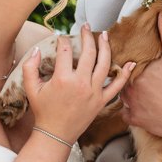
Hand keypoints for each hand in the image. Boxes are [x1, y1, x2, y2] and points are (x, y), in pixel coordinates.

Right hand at [25, 25, 132, 141]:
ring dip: (105, 47)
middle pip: (88, 52)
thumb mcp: (31, 89)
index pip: (65, 51)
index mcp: (63, 79)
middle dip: (87, 36)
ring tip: (104, 35)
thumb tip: (37, 49)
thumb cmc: (42, 111)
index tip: (61, 38)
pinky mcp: (102, 101)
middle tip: (85, 26)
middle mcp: (81, 83)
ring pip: (105, 64)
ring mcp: (94, 92)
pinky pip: (117, 86)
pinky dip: (125, 74)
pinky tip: (131, 63)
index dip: (63, 40)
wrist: (55, 134)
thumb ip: (30, 67)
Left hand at [120, 12, 161, 136]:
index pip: (123, 66)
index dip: (127, 65)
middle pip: (122, 81)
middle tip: (139, 81)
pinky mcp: (136, 120)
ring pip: (122, 98)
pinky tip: (138, 110)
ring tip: (139, 94)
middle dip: (128, 80)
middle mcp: (128, 87)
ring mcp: (130, 105)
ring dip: (129, 96)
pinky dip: (131, 113)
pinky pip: (126, 115)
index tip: (133, 66)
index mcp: (135, 71)